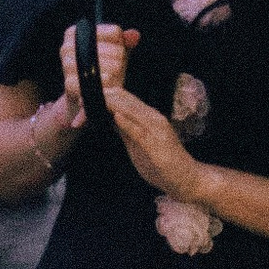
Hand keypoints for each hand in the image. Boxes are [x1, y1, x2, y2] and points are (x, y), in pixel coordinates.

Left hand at [88, 23, 206, 201]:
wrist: (186, 179)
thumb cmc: (162, 163)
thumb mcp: (139, 144)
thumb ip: (126, 130)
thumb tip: (110, 117)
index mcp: (148, 117)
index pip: (124, 99)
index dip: (105, 94)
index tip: (86, 90)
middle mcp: (152, 119)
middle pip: (126, 100)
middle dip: (104, 95)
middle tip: (83, 88)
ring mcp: (155, 131)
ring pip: (132, 111)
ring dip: (112, 103)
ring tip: (95, 95)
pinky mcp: (156, 145)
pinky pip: (140, 132)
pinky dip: (128, 123)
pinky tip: (116, 116)